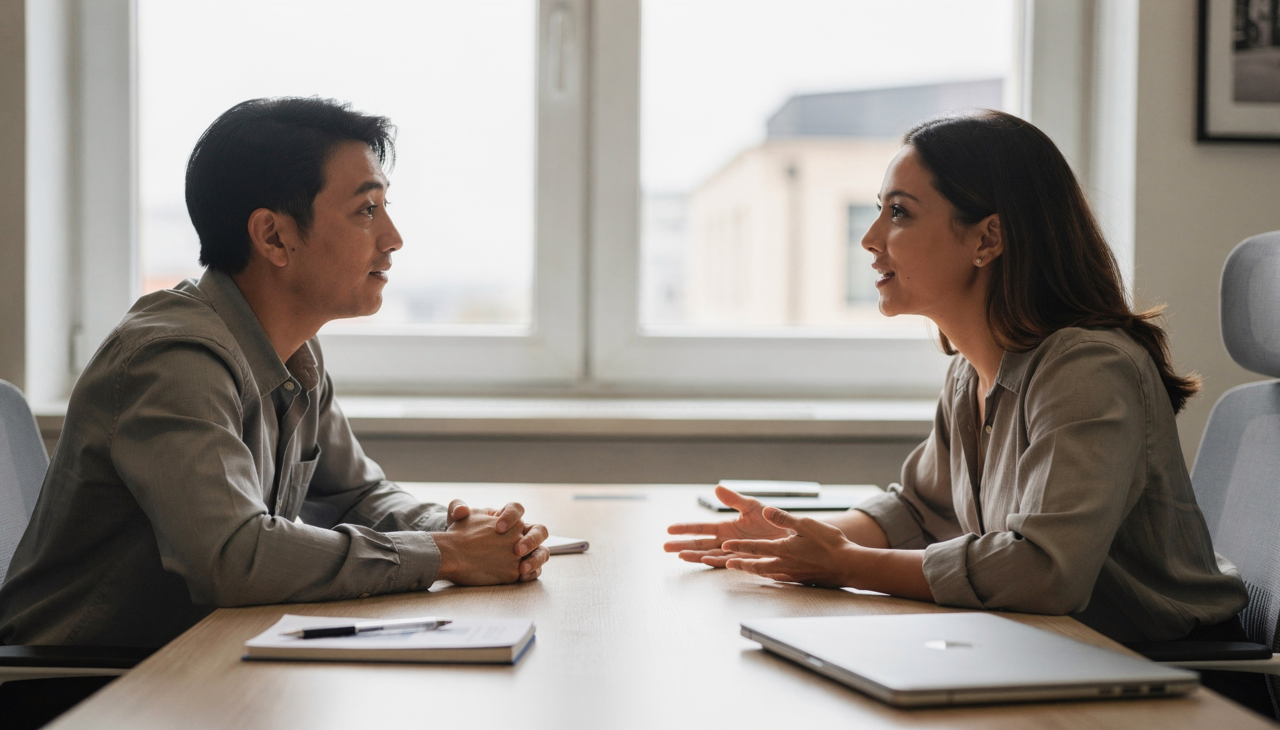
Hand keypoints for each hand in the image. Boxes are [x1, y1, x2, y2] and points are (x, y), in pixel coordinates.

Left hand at [441, 500, 550, 582]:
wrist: (458, 555)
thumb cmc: (462, 533)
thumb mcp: (456, 519)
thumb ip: (456, 508)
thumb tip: (462, 510)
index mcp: (507, 517)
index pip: (517, 509)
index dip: (511, 516)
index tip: (498, 527)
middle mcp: (520, 533)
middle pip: (539, 530)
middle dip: (531, 540)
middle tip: (517, 550)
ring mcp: (524, 551)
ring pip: (542, 551)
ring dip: (536, 558)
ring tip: (521, 568)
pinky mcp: (522, 567)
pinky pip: (536, 569)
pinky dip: (532, 572)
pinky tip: (522, 576)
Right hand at [663, 486, 792, 567]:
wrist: (790, 533)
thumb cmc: (772, 520)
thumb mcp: (752, 506)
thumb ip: (734, 500)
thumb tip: (717, 488)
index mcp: (726, 527)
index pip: (701, 528)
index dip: (686, 529)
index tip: (670, 528)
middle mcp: (727, 541)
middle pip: (700, 544)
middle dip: (683, 545)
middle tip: (665, 547)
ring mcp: (735, 552)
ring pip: (710, 555)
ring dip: (695, 555)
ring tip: (679, 556)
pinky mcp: (746, 560)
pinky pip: (728, 561)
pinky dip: (716, 561)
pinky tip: (705, 559)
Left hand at [721, 506, 859, 587]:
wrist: (848, 565)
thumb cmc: (829, 543)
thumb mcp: (806, 524)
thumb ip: (784, 518)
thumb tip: (766, 510)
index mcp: (783, 549)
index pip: (755, 548)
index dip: (738, 547)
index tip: (724, 546)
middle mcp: (784, 564)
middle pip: (756, 565)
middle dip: (740, 563)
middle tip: (726, 562)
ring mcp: (792, 574)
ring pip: (766, 573)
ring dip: (752, 570)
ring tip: (742, 569)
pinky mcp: (800, 579)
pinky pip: (778, 578)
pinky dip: (768, 575)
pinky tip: (769, 575)